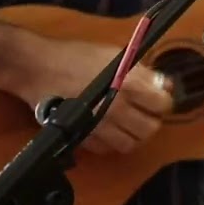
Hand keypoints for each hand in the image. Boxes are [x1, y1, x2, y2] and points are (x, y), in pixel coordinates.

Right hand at [15, 38, 171, 154]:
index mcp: (130, 85)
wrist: (39, 68)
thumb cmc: (77, 56)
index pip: (163, 104)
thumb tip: (164, 85)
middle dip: (151, 120)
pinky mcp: (82, 136)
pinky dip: (112, 143)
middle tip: (144, 112)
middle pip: (150, 128)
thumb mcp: (117, 55)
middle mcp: (117, 108)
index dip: (163, 101)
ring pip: (130, 144)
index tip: (158, 98)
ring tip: (129, 124)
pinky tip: (109, 130)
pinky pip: (106, 149)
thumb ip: (144, 71)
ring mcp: (99, 126)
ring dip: (133, 135)